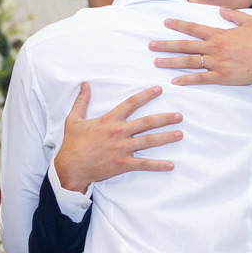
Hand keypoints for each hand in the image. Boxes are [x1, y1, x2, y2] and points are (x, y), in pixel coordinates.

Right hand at [54, 83, 182, 193]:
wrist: (71, 167)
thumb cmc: (72, 144)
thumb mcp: (74, 120)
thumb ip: (81, 101)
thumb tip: (84, 85)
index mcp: (109, 120)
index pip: (131, 103)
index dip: (146, 95)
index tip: (159, 89)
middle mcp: (119, 132)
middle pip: (147, 122)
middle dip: (165, 118)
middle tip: (179, 115)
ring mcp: (122, 149)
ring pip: (149, 141)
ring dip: (166, 137)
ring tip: (180, 134)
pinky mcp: (123, 164)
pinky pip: (144, 164)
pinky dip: (158, 165)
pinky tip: (171, 164)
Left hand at [150, 8, 251, 85]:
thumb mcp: (249, 21)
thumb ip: (233, 15)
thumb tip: (221, 10)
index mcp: (218, 34)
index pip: (193, 28)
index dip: (178, 25)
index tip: (165, 23)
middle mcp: (214, 48)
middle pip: (185, 46)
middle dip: (166, 45)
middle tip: (151, 46)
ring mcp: (216, 63)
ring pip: (189, 62)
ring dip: (171, 62)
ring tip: (157, 62)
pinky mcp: (221, 77)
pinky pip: (200, 79)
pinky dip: (187, 80)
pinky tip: (174, 81)